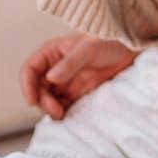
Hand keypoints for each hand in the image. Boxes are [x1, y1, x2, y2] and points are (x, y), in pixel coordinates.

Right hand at [20, 34, 139, 119]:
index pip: (30, 70)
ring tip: (61, 115)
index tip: (32, 101)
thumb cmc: (109, 42)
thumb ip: (70, 63)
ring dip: (51, 108)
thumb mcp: (89, 49)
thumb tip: (51, 78)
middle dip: (43, 101)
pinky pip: (61, 104)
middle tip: (56, 111)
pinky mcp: (75, 92)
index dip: (27, 86)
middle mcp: (55, 67)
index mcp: (52, 53)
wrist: (130, 51)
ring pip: (48, 98)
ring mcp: (64, 81)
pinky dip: (61, 111)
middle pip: (37, 88)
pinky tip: (67, 115)